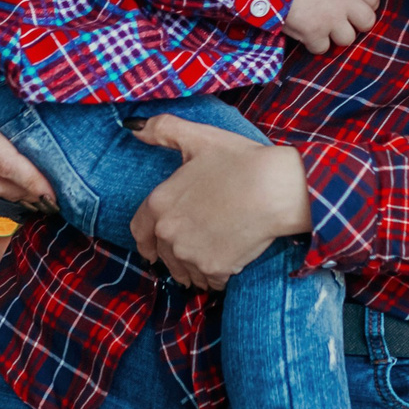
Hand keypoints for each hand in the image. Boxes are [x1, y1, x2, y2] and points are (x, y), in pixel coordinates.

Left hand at [128, 118, 311, 289]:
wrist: (275, 189)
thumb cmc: (240, 161)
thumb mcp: (198, 137)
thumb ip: (162, 130)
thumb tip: (133, 127)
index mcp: (159, 203)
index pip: (139, 231)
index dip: (146, 241)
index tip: (151, 250)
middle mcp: (168, 232)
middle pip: (164, 255)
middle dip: (175, 255)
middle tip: (192, 250)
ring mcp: (190, 253)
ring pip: (186, 271)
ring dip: (194, 268)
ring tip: (210, 256)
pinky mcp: (214, 269)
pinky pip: (211, 281)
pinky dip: (218, 276)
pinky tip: (229, 262)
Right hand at [281, 0, 379, 53]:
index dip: (365, 4)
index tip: (354, 7)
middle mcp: (345, 2)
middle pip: (368, 22)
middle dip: (357, 24)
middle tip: (342, 21)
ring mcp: (331, 20)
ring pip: (347, 39)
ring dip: (335, 36)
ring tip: (322, 28)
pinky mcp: (315, 34)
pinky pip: (322, 48)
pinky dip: (314, 44)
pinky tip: (306, 34)